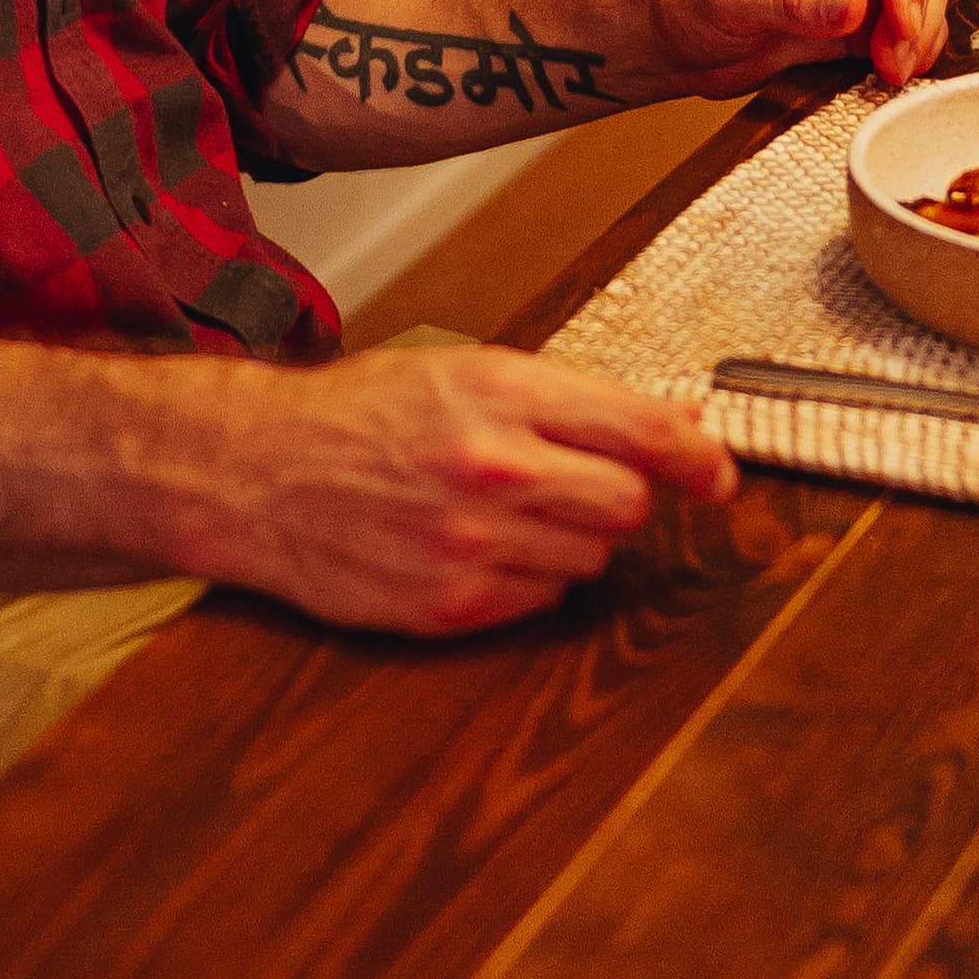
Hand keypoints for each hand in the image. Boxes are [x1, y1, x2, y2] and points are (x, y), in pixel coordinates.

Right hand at [188, 341, 735, 634]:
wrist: (259, 473)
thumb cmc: (361, 415)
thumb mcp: (465, 373)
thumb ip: (568, 400)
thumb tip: (673, 428)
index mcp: (500, 393)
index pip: (640, 430)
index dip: (697, 456)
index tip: (719, 474)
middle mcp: (493, 468)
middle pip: (627, 504)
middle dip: (616, 496)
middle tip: (574, 482)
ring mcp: (472, 544)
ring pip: (589, 560)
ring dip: (568, 540)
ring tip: (502, 511)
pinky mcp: (452, 605)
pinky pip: (541, 602)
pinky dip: (527, 580)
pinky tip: (474, 547)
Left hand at [644, 0, 945, 97]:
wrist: (673, 39)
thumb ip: (795, 3)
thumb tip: (855, 4)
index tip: (902, 24)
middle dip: (914, 13)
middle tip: (893, 61)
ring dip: (916, 36)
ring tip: (888, 72)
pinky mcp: (857, 23)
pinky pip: (904, 32)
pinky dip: (908, 54)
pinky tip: (887, 75)